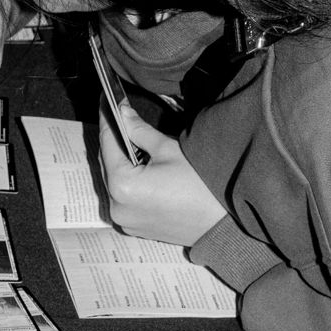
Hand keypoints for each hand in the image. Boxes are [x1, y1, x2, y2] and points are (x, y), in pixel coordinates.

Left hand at [98, 101, 225, 245]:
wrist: (225, 221)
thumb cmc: (202, 185)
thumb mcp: (169, 149)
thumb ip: (140, 131)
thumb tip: (123, 113)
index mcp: (123, 186)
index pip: (107, 144)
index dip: (106, 119)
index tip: (105, 101)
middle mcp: (117, 208)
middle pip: (108, 165)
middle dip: (113, 141)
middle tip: (117, 116)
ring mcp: (125, 221)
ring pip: (114, 183)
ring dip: (120, 162)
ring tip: (128, 139)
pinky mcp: (134, 229)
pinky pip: (123, 199)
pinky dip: (128, 182)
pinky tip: (138, 166)